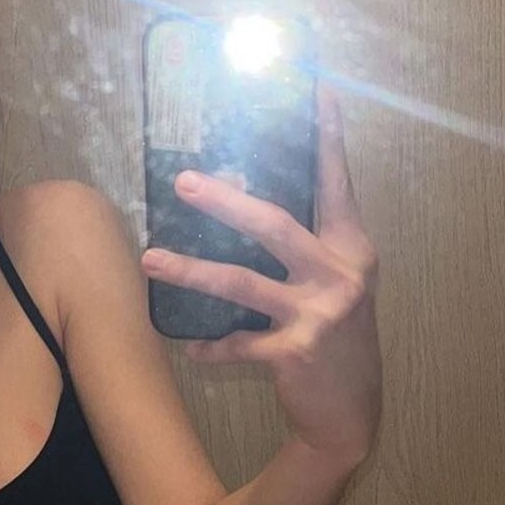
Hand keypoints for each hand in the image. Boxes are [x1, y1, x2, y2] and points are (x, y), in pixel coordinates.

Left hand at [141, 88, 382, 466]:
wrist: (352, 414)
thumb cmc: (338, 336)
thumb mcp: (338, 283)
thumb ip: (309, 243)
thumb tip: (244, 201)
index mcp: (352, 248)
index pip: (336, 183)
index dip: (327, 137)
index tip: (318, 90)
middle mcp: (340, 274)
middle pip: (273, 224)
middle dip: (224, 201)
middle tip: (183, 182)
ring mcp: (319, 314)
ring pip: (242, 282)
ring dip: (191, 270)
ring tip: (152, 259)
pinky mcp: (296, 353)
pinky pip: (238, 342)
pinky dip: (210, 343)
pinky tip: (189, 346)